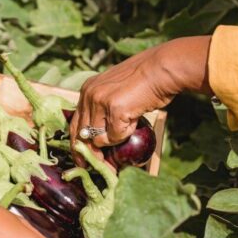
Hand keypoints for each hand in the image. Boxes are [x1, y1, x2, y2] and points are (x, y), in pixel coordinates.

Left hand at [70, 37, 211, 161]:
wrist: (162, 69)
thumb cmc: (145, 81)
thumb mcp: (116, 91)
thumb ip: (104, 110)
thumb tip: (99, 140)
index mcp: (87, 90)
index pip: (75, 124)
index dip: (79, 145)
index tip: (84, 161)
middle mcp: (89, 94)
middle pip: (82, 135)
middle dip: (91, 155)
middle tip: (103, 168)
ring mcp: (100, 101)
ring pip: (99, 138)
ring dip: (114, 140)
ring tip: (129, 126)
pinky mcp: (114, 109)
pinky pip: (116, 136)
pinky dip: (127, 133)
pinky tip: (135, 118)